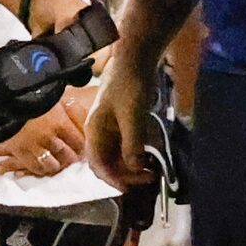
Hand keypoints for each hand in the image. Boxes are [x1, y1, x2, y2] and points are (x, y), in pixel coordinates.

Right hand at [0, 89, 91, 177]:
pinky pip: (34, 167)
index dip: (81, 146)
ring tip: (56, 164)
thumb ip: (62, 105)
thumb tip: (75, 103)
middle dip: (71, 158)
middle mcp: (50, 137)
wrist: (1, 97)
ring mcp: (35, 147)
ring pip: (52, 165)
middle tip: (72, 159)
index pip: (78, 142)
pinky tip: (41, 168)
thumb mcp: (50, 95)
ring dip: (55, 165)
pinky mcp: (20, 152)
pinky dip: (39, 169)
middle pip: (68, 156)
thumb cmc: (27, 93)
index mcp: (60, 122)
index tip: (81, 147)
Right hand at [84, 57, 159, 188]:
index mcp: (95, 131)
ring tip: (150, 171)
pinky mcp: (120, 125)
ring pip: (116, 158)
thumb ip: (132, 142)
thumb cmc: (130, 84)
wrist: (135, 58)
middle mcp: (99, 133)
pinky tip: (147, 158)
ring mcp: (109, 129)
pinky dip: (134, 157)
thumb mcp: (132, 115)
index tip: (131, 187)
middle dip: (125, 176)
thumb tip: (134, 167)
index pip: (98, 165)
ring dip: (130, 168)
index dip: (113, 179)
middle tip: (148, 178)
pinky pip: (124, 148)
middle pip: (107, 164)